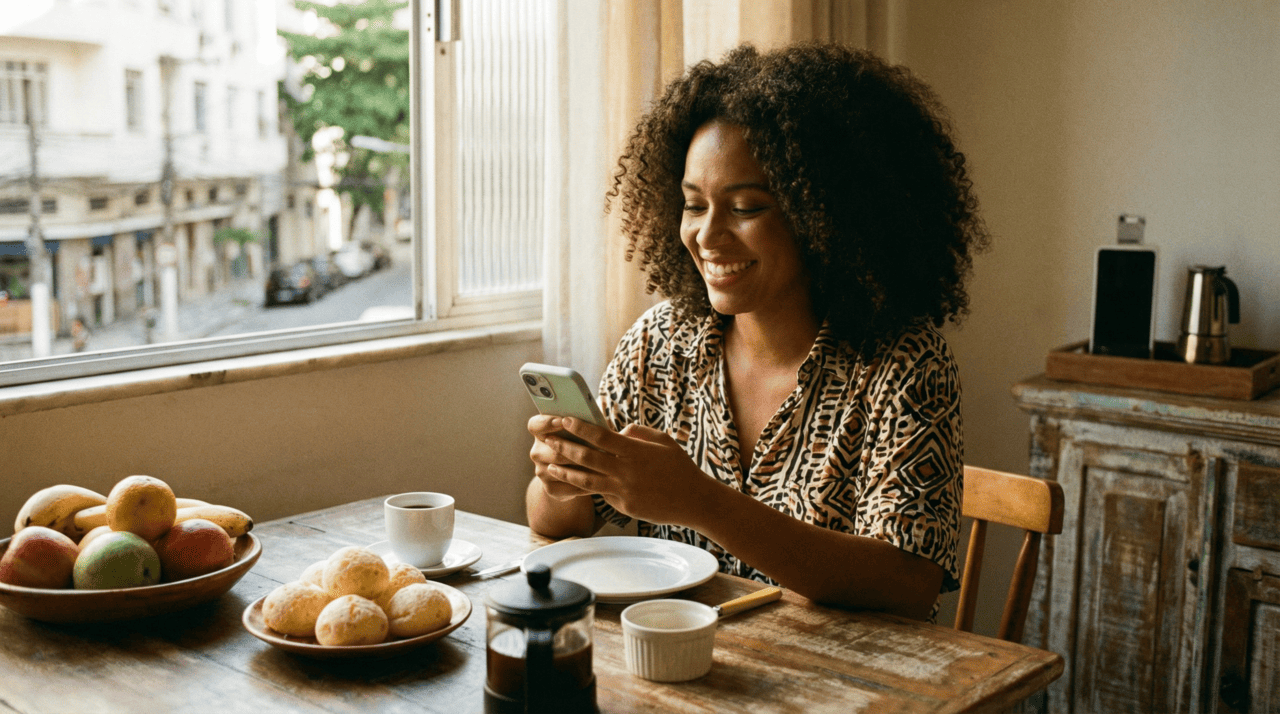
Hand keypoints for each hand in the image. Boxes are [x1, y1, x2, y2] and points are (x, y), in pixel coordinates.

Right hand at [528, 414, 596, 500]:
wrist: (575, 472)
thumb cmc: (582, 441)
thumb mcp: (581, 430)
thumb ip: (583, 423)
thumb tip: (595, 422)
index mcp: (540, 432)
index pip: (535, 425)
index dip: (547, 422)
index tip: (563, 421)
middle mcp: (537, 451)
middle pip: (552, 447)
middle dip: (573, 446)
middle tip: (593, 445)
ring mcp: (541, 471)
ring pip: (560, 468)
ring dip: (580, 466)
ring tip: (601, 463)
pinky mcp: (549, 488)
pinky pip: (566, 486)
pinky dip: (583, 483)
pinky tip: (598, 480)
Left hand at [541, 417, 719, 525]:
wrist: (695, 501)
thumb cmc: (681, 467)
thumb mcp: (663, 441)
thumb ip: (638, 433)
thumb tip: (619, 431)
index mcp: (635, 451)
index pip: (600, 436)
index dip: (580, 427)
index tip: (565, 420)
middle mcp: (626, 471)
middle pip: (587, 458)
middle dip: (565, 447)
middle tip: (548, 441)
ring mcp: (624, 491)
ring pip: (586, 481)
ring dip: (566, 472)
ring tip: (550, 466)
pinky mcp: (624, 506)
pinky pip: (603, 494)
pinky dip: (588, 487)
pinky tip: (573, 482)